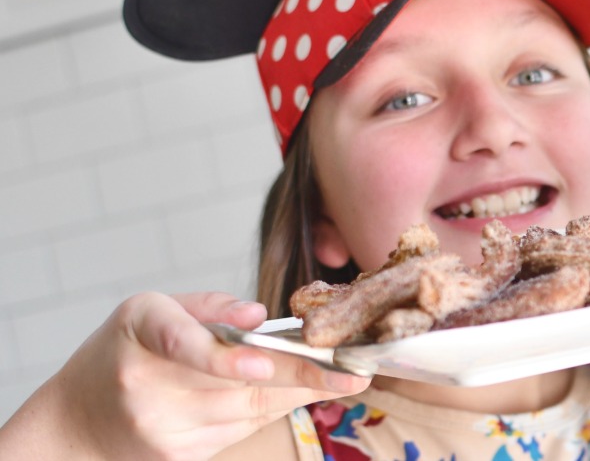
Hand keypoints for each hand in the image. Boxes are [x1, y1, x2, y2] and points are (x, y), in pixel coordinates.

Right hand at [17, 292, 369, 460]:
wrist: (72, 426)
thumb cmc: (123, 354)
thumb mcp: (153, 310)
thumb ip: (208, 305)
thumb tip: (259, 315)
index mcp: (140, 327)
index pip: (185, 342)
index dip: (228, 355)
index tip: (270, 361)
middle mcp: (145, 380)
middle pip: (238, 383)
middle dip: (303, 376)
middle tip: (354, 372)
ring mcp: (159, 426)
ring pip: (248, 409)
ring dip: (297, 393)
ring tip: (340, 378)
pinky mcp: (176, 455)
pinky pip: (239, 430)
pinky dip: (268, 411)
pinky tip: (289, 394)